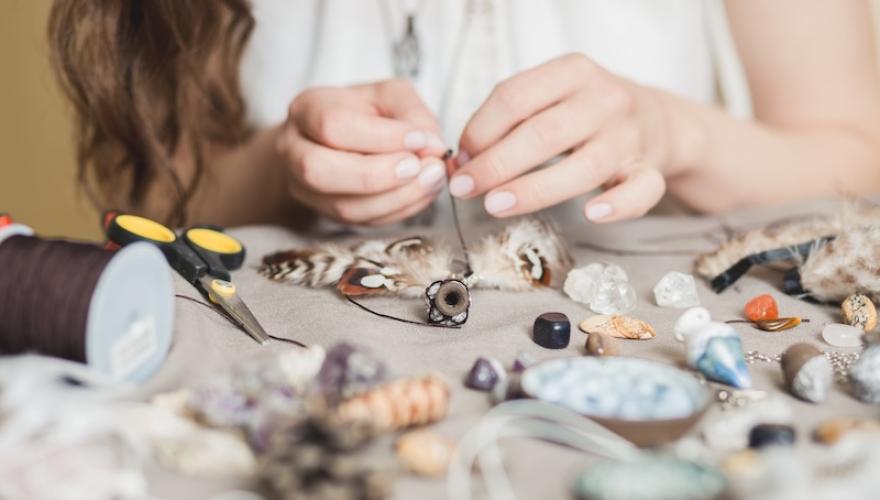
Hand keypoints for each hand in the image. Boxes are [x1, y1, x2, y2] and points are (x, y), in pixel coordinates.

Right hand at [276, 79, 447, 224]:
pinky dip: (397, 211)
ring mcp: (304, 187)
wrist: (337, 140)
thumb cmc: (365, 113)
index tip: (421, 138)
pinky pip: (360, 222)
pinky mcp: (325, 213)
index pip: (333, 125)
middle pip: (320, 171)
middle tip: (420, 167)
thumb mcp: (389, 95)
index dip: (381, 137)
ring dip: (394, 198)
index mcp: (307, 109)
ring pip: (342, 206)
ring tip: (429, 181)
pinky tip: (420, 194)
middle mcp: (294, 150)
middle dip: (378, 174)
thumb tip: (432, 145)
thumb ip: (412, 113)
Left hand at [451, 53, 695, 221]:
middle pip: (543, 134)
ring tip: (495, 206)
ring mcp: (629, 137)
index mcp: (573, 72)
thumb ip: (509, 120)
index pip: (515, 97)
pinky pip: (642, 190)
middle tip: (463, 188)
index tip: (459, 159)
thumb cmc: (585, 112)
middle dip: (495, 165)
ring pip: (584, 167)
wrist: (655, 118)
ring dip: (534, 190)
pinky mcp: (648, 170)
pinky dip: (618, 205)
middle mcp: (604, 100)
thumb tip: (463, 161)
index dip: (479, 130)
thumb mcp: (550, 96)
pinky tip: (591, 214)